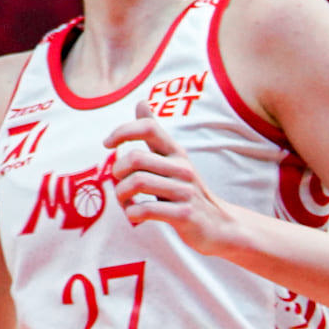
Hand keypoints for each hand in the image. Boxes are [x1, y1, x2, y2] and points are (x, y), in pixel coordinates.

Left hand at [106, 117, 247, 257]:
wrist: (221, 227)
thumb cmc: (187, 191)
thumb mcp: (174, 160)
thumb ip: (155, 135)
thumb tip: (141, 101)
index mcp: (176, 152)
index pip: (149, 128)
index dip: (122, 131)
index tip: (107, 144)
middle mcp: (182, 168)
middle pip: (135, 158)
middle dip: (117, 171)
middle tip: (119, 182)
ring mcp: (185, 192)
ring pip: (137, 182)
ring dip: (121, 194)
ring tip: (126, 201)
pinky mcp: (185, 215)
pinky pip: (145, 209)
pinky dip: (132, 213)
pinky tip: (135, 215)